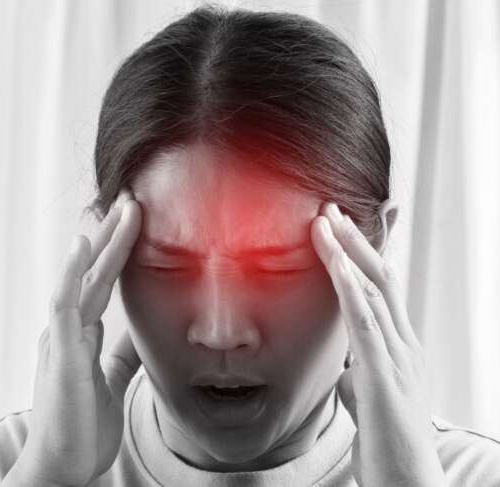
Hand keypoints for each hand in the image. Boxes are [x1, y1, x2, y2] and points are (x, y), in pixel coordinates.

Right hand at [7, 189, 142, 486]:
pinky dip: (72, 270)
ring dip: (102, 242)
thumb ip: (122, 353)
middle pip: (94, 272)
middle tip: (133, 199)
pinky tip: (83, 244)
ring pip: (82, 277)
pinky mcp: (59, 351)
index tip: (136, 223)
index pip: (103, 284)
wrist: (63, 463)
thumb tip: (139, 331)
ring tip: (121, 208)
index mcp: (80, 335)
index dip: (118, 253)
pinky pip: (64, 302)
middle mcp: (68, 329)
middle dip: (114, 236)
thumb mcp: (111, 381)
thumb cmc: (82, 426)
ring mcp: (62, 337)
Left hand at [311, 202, 445, 485]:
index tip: (338, 224)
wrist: (405, 478)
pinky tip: (339, 270)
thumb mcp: (364, 391)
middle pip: (381, 279)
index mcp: (397, 345)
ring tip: (325, 223)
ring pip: (374, 293)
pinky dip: (353, 293)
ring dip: (348, 255)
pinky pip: (368, 326)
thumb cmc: (384, 437)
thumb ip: (356, 368)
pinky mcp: (386, 378)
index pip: (381, 288)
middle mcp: (403, 344)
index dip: (362, 254)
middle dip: (354, 241)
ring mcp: (398, 358)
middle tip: (328, 209)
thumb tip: (342, 358)